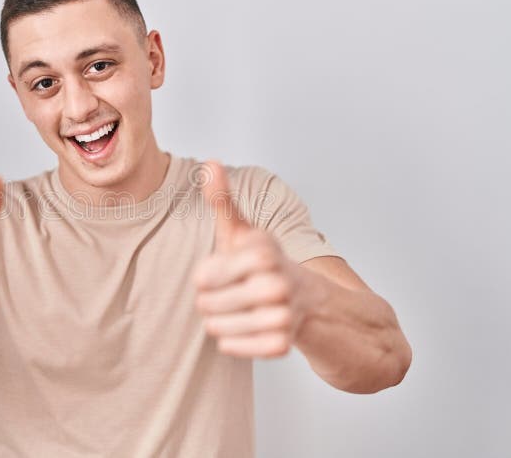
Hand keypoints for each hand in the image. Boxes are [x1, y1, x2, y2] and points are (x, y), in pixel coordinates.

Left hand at [192, 161, 303, 358]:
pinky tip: (244, 328)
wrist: (308, 299)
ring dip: (218, 322)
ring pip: (216, 328)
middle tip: (229, 294)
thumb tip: (209, 163)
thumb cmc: (263, 263)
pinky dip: (232, 342)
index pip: (202, 276)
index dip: (206, 276)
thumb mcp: (241, 230)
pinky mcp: (282, 344)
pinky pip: (232, 348)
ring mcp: (282, 315)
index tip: (224, 270)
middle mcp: (276, 283)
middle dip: (209, 301)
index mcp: (263, 253)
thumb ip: (222, 199)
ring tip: (236, 310)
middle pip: (206, 304)